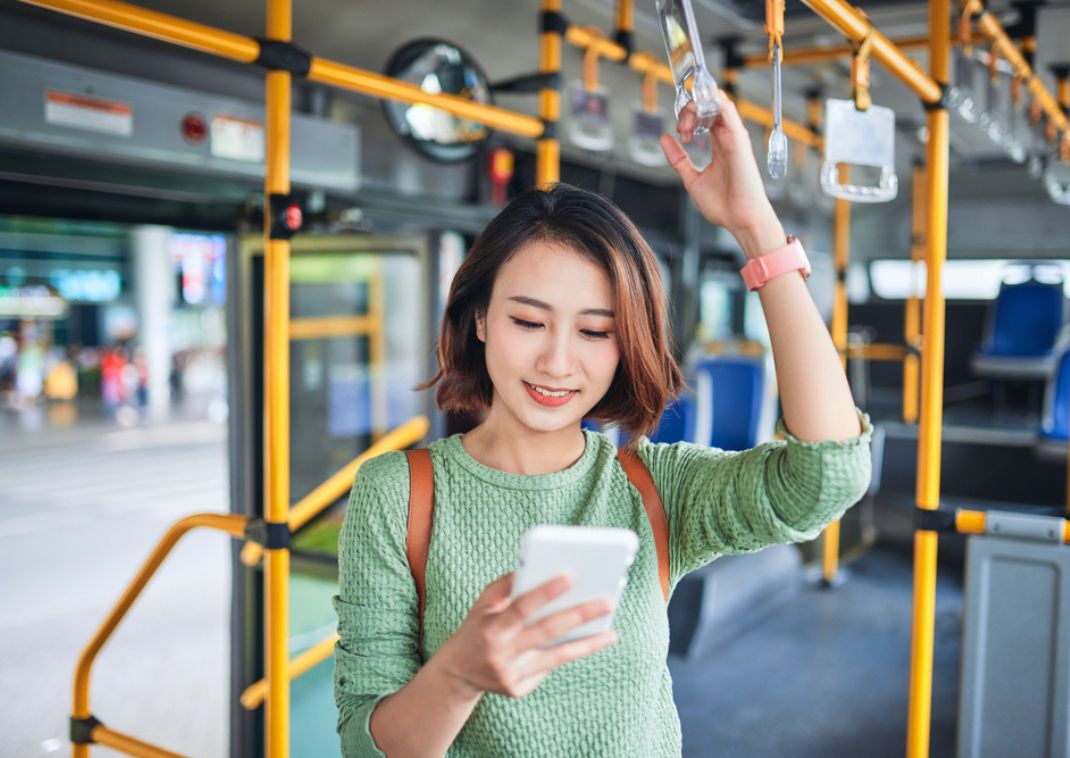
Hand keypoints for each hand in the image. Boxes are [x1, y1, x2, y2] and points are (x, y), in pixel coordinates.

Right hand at [432, 572, 617, 699]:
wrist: (457, 672)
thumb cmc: (477, 628)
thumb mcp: (482, 604)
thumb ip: (505, 585)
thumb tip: (533, 567)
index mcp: (492, 627)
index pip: (522, 607)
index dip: (545, 592)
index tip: (570, 575)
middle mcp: (502, 653)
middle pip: (547, 632)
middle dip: (579, 615)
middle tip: (607, 602)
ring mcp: (511, 674)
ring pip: (556, 658)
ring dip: (587, 644)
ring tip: (611, 634)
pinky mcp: (518, 689)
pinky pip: (547, 668)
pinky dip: (564, 654)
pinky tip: (582, 645)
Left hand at [660, 93, 783, 252]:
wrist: (740, 220)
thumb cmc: (723, 205)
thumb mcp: (692, 179)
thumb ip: (678, 159)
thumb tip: (664, 139)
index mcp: (719, 144)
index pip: (705, 115)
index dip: (688, 117)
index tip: (681, 135)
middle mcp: (728, 137)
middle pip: (709, 105)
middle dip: (689, 111)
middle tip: (682, 130)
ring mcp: (733, 137)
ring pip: (717, 102)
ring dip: (697, 107)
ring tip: (687, 126)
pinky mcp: (737, 139)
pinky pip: (728, 110)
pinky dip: (713, 103)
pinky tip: (700, 111)